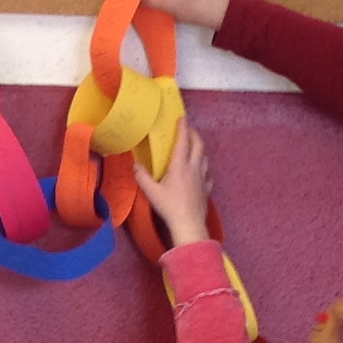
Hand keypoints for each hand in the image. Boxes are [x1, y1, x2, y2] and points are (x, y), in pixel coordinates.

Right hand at [140, 121, 211, 245]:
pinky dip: (205, 168)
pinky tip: (202, 172)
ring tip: (194, 148)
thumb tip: (135, 164)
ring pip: (205, 157)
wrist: (188, 224)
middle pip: (199, 145)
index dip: (183, 128)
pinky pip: (208, 174)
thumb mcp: (151, 192)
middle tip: (188, 130)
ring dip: (200, 149)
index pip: (183, 141)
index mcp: (180, 165)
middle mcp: (194, 168)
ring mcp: (203, 178)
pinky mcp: (206, 189)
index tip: (182, 118)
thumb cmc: (169, 206)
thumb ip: (142, 176)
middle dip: (194, 134)